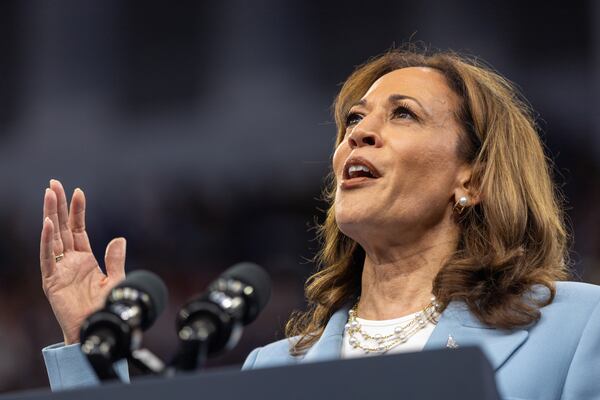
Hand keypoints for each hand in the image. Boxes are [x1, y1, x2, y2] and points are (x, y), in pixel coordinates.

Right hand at [40, 179, 125, 344]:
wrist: (98, 328)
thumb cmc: (106, 307)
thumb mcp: (115, 279)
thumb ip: (116, 259)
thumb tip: (119, 238)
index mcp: (84, 259)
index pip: (78, 229)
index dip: (78, 211)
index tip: (78, 191)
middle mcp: (69, 261)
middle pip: (62, 227)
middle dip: (58, 206)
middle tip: (53, 183)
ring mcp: (59, 269)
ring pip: (52, 236)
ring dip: (50, 215)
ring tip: (48, 194)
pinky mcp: (52, 281)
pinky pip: (47, 257)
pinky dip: (47, 240)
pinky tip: (47, 223)